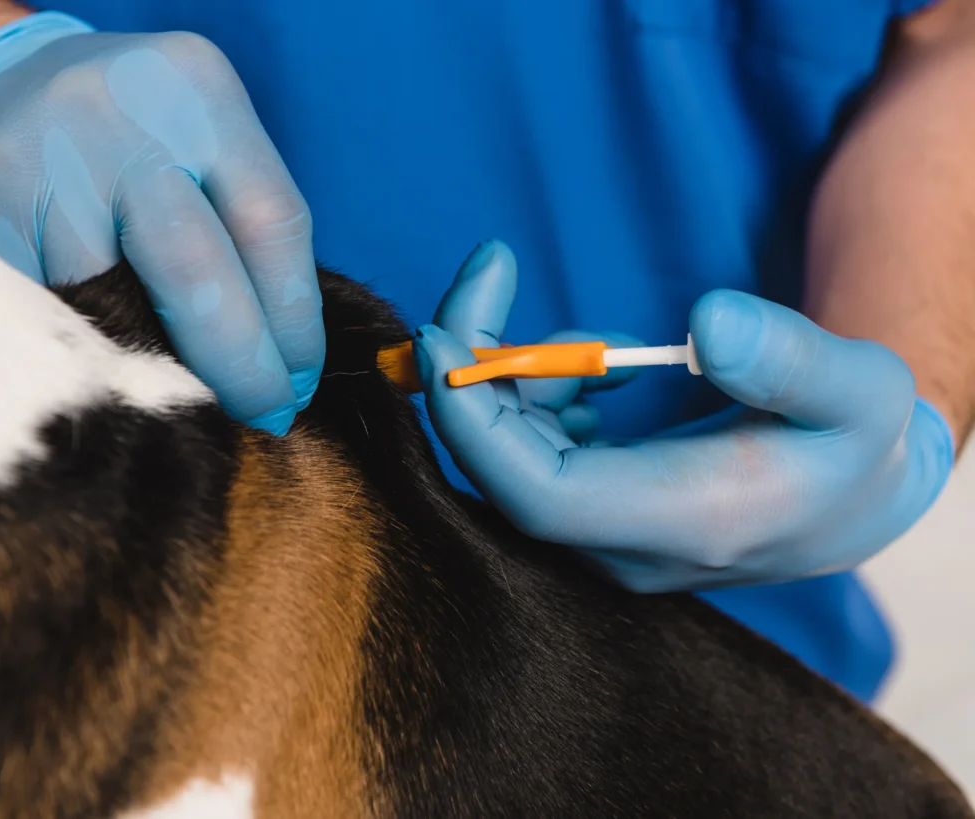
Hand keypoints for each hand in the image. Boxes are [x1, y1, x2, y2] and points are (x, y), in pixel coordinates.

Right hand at [0, 13, 322, 434]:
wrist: (6, 88)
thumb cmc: (139, 136)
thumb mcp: (203, 144)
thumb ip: (245, 231)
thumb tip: (285, 365)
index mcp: (196, 90)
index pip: (271, 223)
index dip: (296, 322)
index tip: (301, 382)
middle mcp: (113, 116)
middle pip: (199, 272)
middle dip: (242, 366)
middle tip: (266, 416)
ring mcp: (33, 164)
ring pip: (116, 309)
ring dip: (167, 373)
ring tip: (196, 402)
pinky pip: (55, 316)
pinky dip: (99, 356)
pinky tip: (124, 373)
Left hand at [414, 240, 954, 591]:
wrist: (845, 497)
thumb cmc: (853, 441)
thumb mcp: (860, 391)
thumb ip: (793, 360)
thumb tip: (709, 323)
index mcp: (681, 521)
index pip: (539, 495)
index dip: (475, 421)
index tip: (441, 335)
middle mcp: (623, 544)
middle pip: (503, 468)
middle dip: (478, 367)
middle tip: (488, 272)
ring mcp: (602, 534)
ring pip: (513, 452)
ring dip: (530, 374)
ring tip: (613, 349)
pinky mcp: (595, 512)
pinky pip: (532, 451)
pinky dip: (545, 394)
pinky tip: (607, 375)